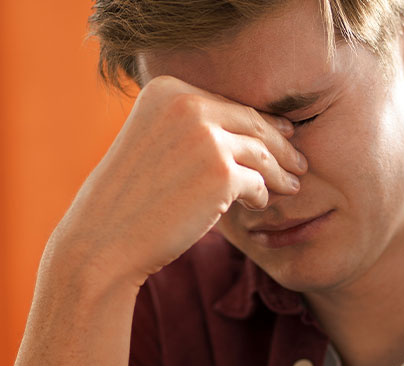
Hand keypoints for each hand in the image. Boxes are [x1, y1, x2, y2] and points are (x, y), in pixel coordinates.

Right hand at [48, 75, 307, 287]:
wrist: (104, 238)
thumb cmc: (127, 198)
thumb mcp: (151, 143)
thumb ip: (188, 128)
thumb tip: (244, 126)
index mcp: (167, 90)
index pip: (226, 104)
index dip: (258, 121)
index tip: (281, 132)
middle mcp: (187, 105)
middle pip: (251, 123)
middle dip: (280, 144)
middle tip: (298, 161)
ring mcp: (206, 138)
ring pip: (261, 153)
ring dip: (281, 171)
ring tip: (292, 185)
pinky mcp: (221, 174)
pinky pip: (257, 182)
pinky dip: (263, 194)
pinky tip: (262, 203)